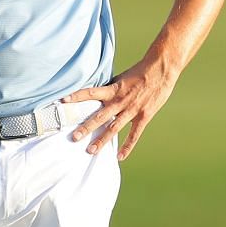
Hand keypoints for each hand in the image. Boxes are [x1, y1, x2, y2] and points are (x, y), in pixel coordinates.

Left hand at [64, 58, 178, 159]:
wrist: (162, 69)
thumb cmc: (140, 71)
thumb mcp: (121, 78)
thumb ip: (110, 88)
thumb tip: (96, 92)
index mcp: (113, 89)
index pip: (90, 92)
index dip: (77, 96)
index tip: (63, 101)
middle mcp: (120, 101)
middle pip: (99, 116)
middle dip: (86, 127)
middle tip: (73, 138)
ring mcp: (132, 110)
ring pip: (114, 128)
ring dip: (102, 140)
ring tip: (90, 151)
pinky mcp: (144, 116)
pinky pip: (134, 134)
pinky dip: (127, 146)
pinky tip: (119, 157)